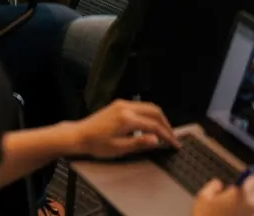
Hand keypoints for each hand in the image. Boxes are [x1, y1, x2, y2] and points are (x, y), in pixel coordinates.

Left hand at [63, 100, 179, 159]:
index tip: (174, 143)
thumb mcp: (119, 148)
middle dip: (166, 124)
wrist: (79, 135)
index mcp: (127, 119)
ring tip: (164, 131)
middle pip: (154, 111)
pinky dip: (149, 114)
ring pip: (148, 106)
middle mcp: (127, 107)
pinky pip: (140, 106)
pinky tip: (150, 125)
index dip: (166, 135)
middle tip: (172, 137)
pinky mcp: (119, 104)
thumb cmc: (97, 145)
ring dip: (159, 118)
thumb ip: (139, 143)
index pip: (153, 125)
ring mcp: (123, 103)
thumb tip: (156, 140)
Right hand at [193, 176, 253, 215]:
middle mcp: (251, 206)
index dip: (247, 178)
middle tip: (238, 197)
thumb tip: (219, 184)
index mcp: (240, 194)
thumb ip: (213, 186)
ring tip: (234, 213)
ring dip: (248, 208)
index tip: (244, 179)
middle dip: (249, 193)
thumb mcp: (203, 198)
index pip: (252, 180)